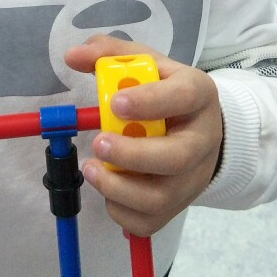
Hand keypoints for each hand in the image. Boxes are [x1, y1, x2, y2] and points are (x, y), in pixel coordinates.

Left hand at [64, 36, 222, 236]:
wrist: (200, 129)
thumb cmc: (165, 92)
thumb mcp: (145, 65)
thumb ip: (108, 55)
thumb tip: (73, 56)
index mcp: (198, 94)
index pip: (183, 97)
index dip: (150, 102)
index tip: (116, 103)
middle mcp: (203, 139)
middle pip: (176, 157)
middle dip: (132, 155)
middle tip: (98, 143)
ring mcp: (193, 178)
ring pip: (160, 197)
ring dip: (118, 188)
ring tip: (92, 169)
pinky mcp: (178, 205)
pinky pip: (148, 221)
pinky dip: (120, 211)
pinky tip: (109, 189)